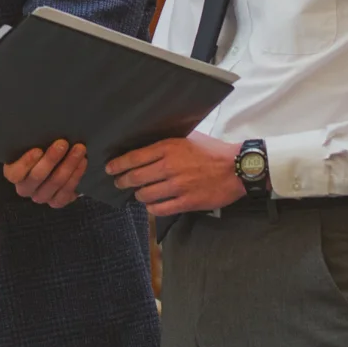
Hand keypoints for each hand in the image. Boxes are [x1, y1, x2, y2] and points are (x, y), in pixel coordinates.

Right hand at [4, 140, 87, 208]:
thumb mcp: (30, 142)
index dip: (26, 163)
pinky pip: (66, 192)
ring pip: (55, 184)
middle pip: (37, 177)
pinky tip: (82, 163)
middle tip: (63, 143)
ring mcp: (41, 197)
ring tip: (79, 149)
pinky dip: (76, 176)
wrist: (52, 162)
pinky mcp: (56, 202)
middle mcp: (25, 188)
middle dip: (52, 159)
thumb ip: (31, 139)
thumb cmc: (39, 147)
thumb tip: (38, 125)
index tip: (38, 150)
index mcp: (13, 173)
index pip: (15, 173)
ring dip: (69, 165)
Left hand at [105, 134, 243, 216]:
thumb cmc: (213, 151)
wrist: (237, 168)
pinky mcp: (186, 202)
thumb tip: (147, 143)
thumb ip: (168, 141)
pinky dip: (152, 208)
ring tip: (137, 194)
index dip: (118, 164)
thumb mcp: (188, 137)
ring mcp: (178, 186)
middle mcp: (170, 167)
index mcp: (169, 147)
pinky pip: (160, 209)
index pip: (134, 157)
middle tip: (118, 183)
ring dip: (138, 195)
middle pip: (135, 177)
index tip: (110, 168)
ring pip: (145, 194)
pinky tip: (152, 205)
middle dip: (122, 181)